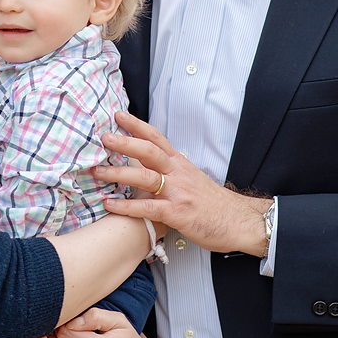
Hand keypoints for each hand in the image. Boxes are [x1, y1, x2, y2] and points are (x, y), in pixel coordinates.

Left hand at [96, 111, 271, 256]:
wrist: (240, 221)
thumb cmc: (214, 204)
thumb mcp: (193, 180)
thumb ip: (172, 172)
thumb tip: (150, 166)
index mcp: (181, 164)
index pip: (157, 138)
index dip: (137, 126)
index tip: (119, 115)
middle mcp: (179, 174)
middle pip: (149, 152)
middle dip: (125, 142)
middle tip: (104, 136)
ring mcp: (178, 193)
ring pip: (146, 177)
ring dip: (119, 173)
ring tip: (98, 171)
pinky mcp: (177, 213)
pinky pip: (148, 208)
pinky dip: (127, 206)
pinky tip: (110, 204)